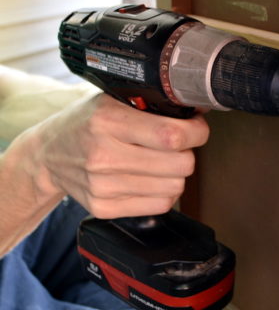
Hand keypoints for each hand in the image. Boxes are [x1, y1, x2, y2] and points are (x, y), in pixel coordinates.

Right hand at [30, 93, 208, 218]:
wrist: (48, 156)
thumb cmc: (86, 124)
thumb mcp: (112, 101)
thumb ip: (150, 105)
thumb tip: (198, 110)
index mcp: (108, 121)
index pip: (171, 135)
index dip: (196, 132)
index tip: (197, 128)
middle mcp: (105, 156)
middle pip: (180, 165)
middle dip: (188, 153)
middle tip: (177, 146)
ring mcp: (104, 187)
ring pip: (175, 187)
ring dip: (176, 174)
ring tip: (162, 162)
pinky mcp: (105, 208)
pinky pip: (160, 205)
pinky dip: (165, 192)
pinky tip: (152, 179)